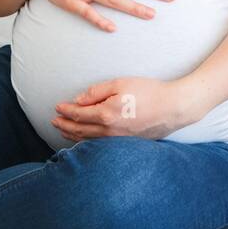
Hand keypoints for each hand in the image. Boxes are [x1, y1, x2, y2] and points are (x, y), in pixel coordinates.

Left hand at [51, 76, 199, 141]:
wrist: (173, 108)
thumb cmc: (149, 92)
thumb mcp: (120, 83)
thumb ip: (97, 91)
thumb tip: (79, 100)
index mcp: (106, 114)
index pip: (78, 114)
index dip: (65, 111)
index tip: (57, 107)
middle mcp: (109, 131)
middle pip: (80, 130)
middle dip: (65, 125)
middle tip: (54, 121)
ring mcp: (118, 140)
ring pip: (89, 140)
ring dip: (74, 136)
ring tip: (64, 132)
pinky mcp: (126, 143)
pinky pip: (101, 145)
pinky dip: (88, 142)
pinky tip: (85, 140)